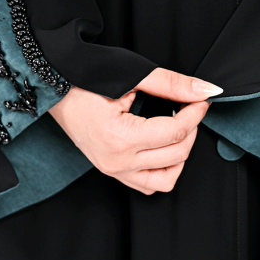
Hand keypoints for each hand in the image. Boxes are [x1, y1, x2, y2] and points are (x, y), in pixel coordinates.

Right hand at [49, 68, 222, 194]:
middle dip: (191, 129)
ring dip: (180, 154)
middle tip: (190, 107)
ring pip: (166, 179)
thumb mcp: (132, 75)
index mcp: (120, 138)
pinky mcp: (111, 171)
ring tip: (177, 128)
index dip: (195, 113)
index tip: (202, 100)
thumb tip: (205, 90)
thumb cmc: (85, 77)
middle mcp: (117, 161)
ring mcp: (113, 170)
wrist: (54, 86)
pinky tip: (163, 145)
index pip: (175, 132)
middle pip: (176, 155)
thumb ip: (171, 84)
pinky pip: (148, 185)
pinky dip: (163, 169)